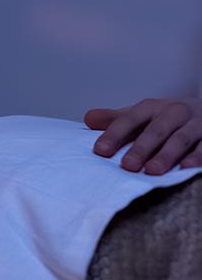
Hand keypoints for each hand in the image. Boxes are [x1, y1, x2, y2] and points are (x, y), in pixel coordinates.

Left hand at [84, 97, 201, 174]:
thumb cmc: (167, 118)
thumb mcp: (143, 115)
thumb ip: (116, 119)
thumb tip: (88, 119)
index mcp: (153, 107)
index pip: (130, 119)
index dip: (115, 134)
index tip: (101, 151)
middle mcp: (175, 112)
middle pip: (157, 129)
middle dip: (141, 147)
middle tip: (127, 166)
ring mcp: (197, 124)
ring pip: (181, 139)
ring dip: (167, 155)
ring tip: (152, 171)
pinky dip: (197, 157)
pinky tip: (186, 168)